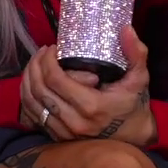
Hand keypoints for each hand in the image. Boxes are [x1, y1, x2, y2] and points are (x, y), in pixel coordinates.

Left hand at [17, 26, 154, 146]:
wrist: (134, 135)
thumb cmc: (134, 104)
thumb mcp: (139, 78)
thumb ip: (135, 53)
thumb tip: (126, 29)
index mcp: (92, 106)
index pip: (55, 79)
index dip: (47, 60)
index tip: (52, 48)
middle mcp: (75, 122)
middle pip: (39, 90)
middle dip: (35, 66)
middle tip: (41, 53)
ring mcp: (65, 133)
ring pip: (32, 103)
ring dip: (28, 80)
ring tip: (35, 64)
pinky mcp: (59, 138)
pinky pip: (33, 115)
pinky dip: (28, 97)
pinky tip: (33, 83)